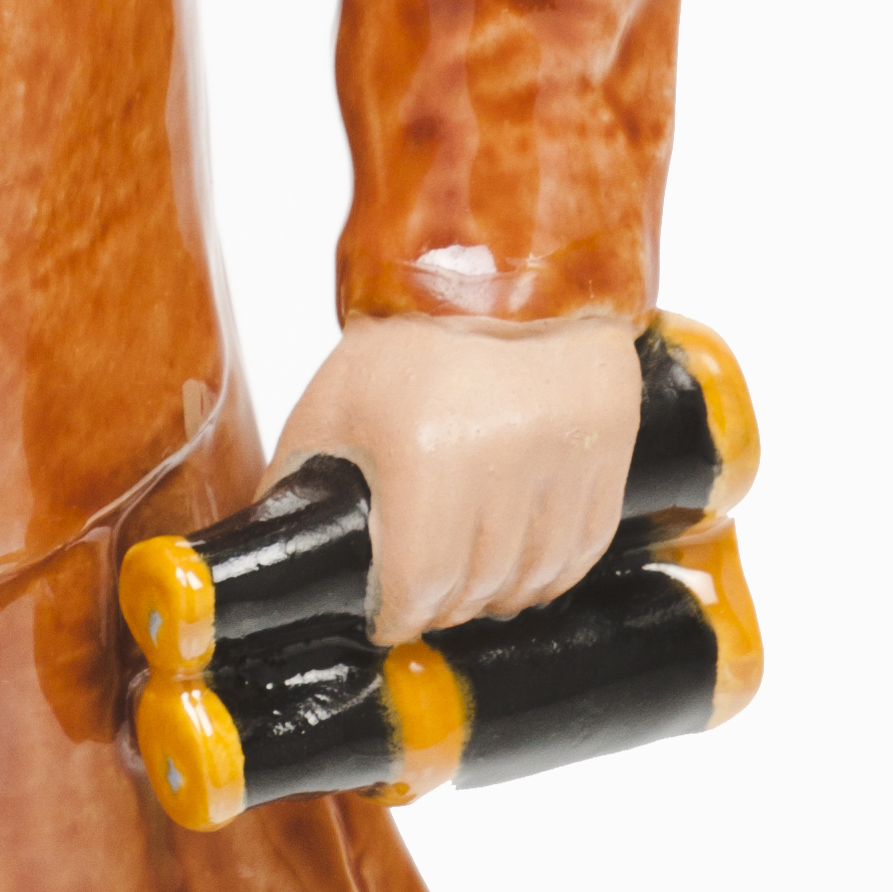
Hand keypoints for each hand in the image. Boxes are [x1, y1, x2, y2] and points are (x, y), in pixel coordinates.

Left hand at [266, 313, 642, 642]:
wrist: (506, 272)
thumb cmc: (410, 338)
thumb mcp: (333, 405)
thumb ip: (302, 482)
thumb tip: (282, 553)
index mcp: (428, 451)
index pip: (420, 584)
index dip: (397, 616)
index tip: (386, 619)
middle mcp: (507, 458)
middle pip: (477, 587)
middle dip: (442, 606)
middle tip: (422, 599)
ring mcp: (568, 455)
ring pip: (534, 577)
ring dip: (497, 595)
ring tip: (469, 583)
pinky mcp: (611, 448)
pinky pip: (583, 549)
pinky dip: (549, 572)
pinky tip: (520, 566)